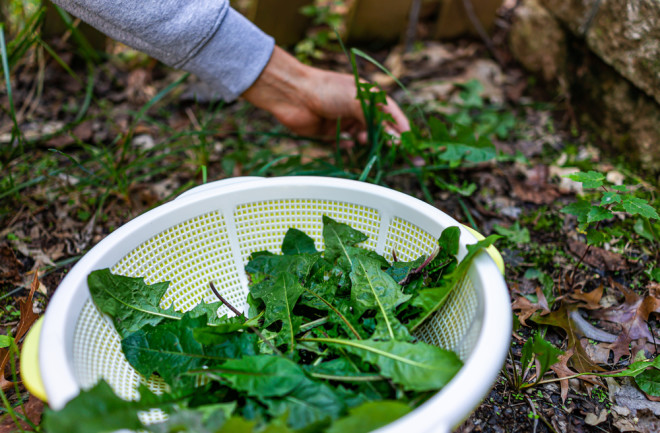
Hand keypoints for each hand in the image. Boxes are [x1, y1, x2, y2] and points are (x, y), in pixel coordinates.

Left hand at [241, 46, 409, 140]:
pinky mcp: (329, 133)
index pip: (393, 117)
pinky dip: (348, 147)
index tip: (413, 149)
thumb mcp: (357, 98)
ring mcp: (344, 121)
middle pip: (380, 129)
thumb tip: (397, 136)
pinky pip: (344, 145)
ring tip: (364, 141)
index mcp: (369, 96)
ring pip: (363, 138)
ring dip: (367, 143)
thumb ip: (378, 118)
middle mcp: (358, 109)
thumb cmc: (326, 90)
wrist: (292, 94)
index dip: (404, 132)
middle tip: (398, 157)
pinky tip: (348, 145)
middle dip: (389, 143)